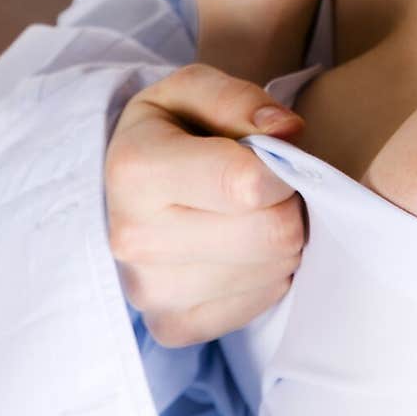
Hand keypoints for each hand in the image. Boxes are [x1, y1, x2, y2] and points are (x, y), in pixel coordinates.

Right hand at [105, 62, 307, 346]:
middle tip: (267, 187)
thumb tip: (287, 131)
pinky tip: (239, 247)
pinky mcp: (170, 326)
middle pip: (272, 233)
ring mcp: (149, 291)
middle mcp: (132, 238)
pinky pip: (256, 305)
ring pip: (272, 271)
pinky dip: (263, 275)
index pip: (248, 183)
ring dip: (278, 240)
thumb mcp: (195, 89)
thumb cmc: (172, 128)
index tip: (271, 155)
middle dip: (286, 203)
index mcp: (135, 169)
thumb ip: (240, 99)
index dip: (282, 166)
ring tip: (250, 214)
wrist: (129, 183)